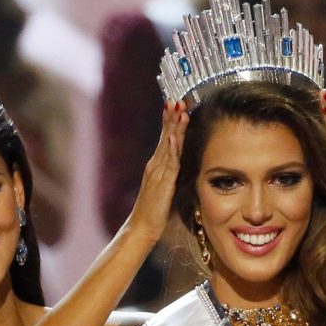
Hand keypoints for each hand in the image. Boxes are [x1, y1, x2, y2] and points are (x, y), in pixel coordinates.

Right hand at [123, 99, 188, 243]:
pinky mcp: (162, 183)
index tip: (176, 105)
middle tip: (177, 98)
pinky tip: (172, 135)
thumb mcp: (167, 189)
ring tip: (178, 110)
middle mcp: (155, 165)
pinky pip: (168, 163)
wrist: (142, 226)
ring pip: (168, 146)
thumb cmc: (155, 211)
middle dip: (171, 117)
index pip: (165, 139)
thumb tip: (184, 167)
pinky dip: (170, 148)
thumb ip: (173, 176)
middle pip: (165, 137)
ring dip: (173, 127)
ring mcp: (157, 173)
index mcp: (157, 166)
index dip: (170, 122)